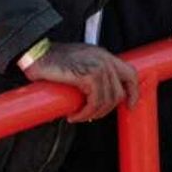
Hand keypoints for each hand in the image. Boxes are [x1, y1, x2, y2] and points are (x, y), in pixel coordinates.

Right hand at [22, 42, 139, 122]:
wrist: (36, 55)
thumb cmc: (53, 60)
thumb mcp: (80, 62)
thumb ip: (93, 73)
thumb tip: (99, 96)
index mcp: (104, 56)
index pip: (131, 73)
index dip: (134, 92)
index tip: (130, 106)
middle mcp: (104, 60)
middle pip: (119, 93)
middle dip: (107, 110)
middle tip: (90, 115)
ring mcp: (98, 67)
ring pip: (107, 101)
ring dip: (92, 114)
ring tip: (79, 116)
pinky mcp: (88, 75)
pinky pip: (95, 102)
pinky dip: (85, 113)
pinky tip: (74, 115)